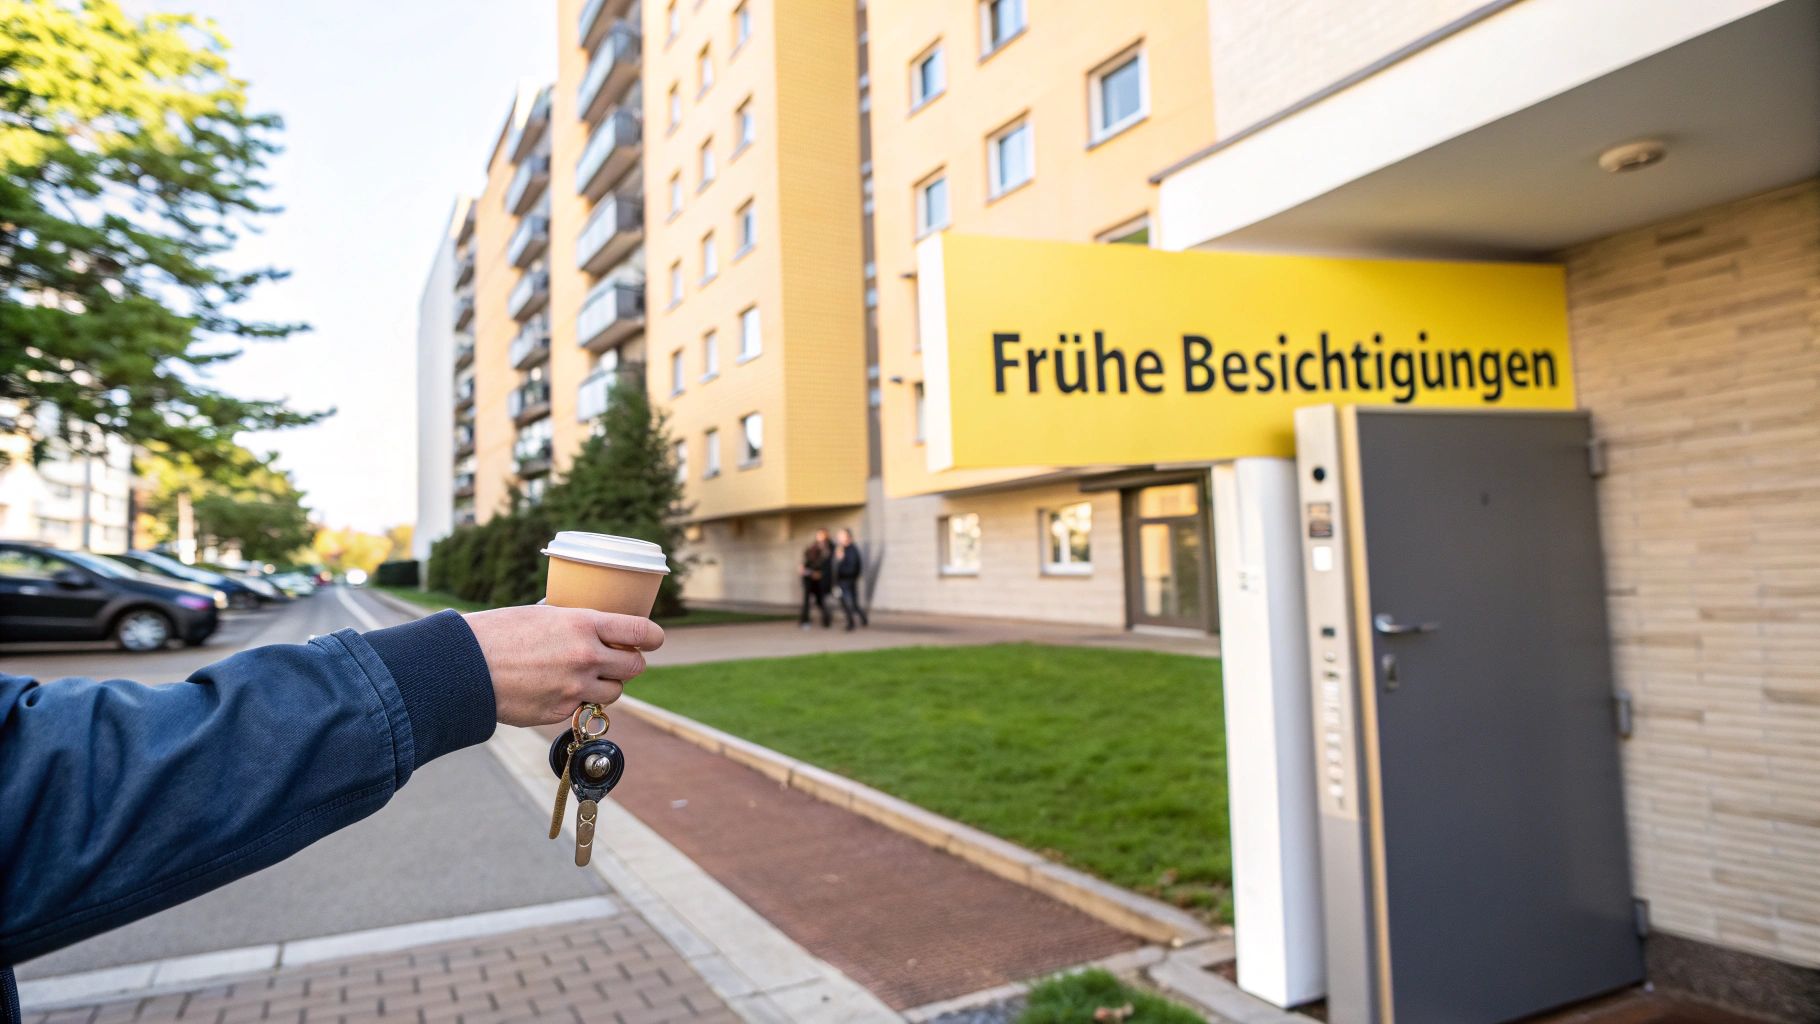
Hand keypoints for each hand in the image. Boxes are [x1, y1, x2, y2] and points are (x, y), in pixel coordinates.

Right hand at [463, 605, 664, 726]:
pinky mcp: (561, 712)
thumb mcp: (540, 613)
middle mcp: (586, 657)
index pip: (642, 632)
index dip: (654, 637)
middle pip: (635, 667)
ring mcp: (575, 689)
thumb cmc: (497, 633)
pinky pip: (584, 709)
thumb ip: (570, 619)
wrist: (463, 667)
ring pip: (615, 692)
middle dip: (630, 663)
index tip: (654, 639)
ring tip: (587, 676)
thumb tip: (584, 616)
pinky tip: (558, 690)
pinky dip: (578, 702)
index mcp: (585, 625)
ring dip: (608, 685)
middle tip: (618, 659)